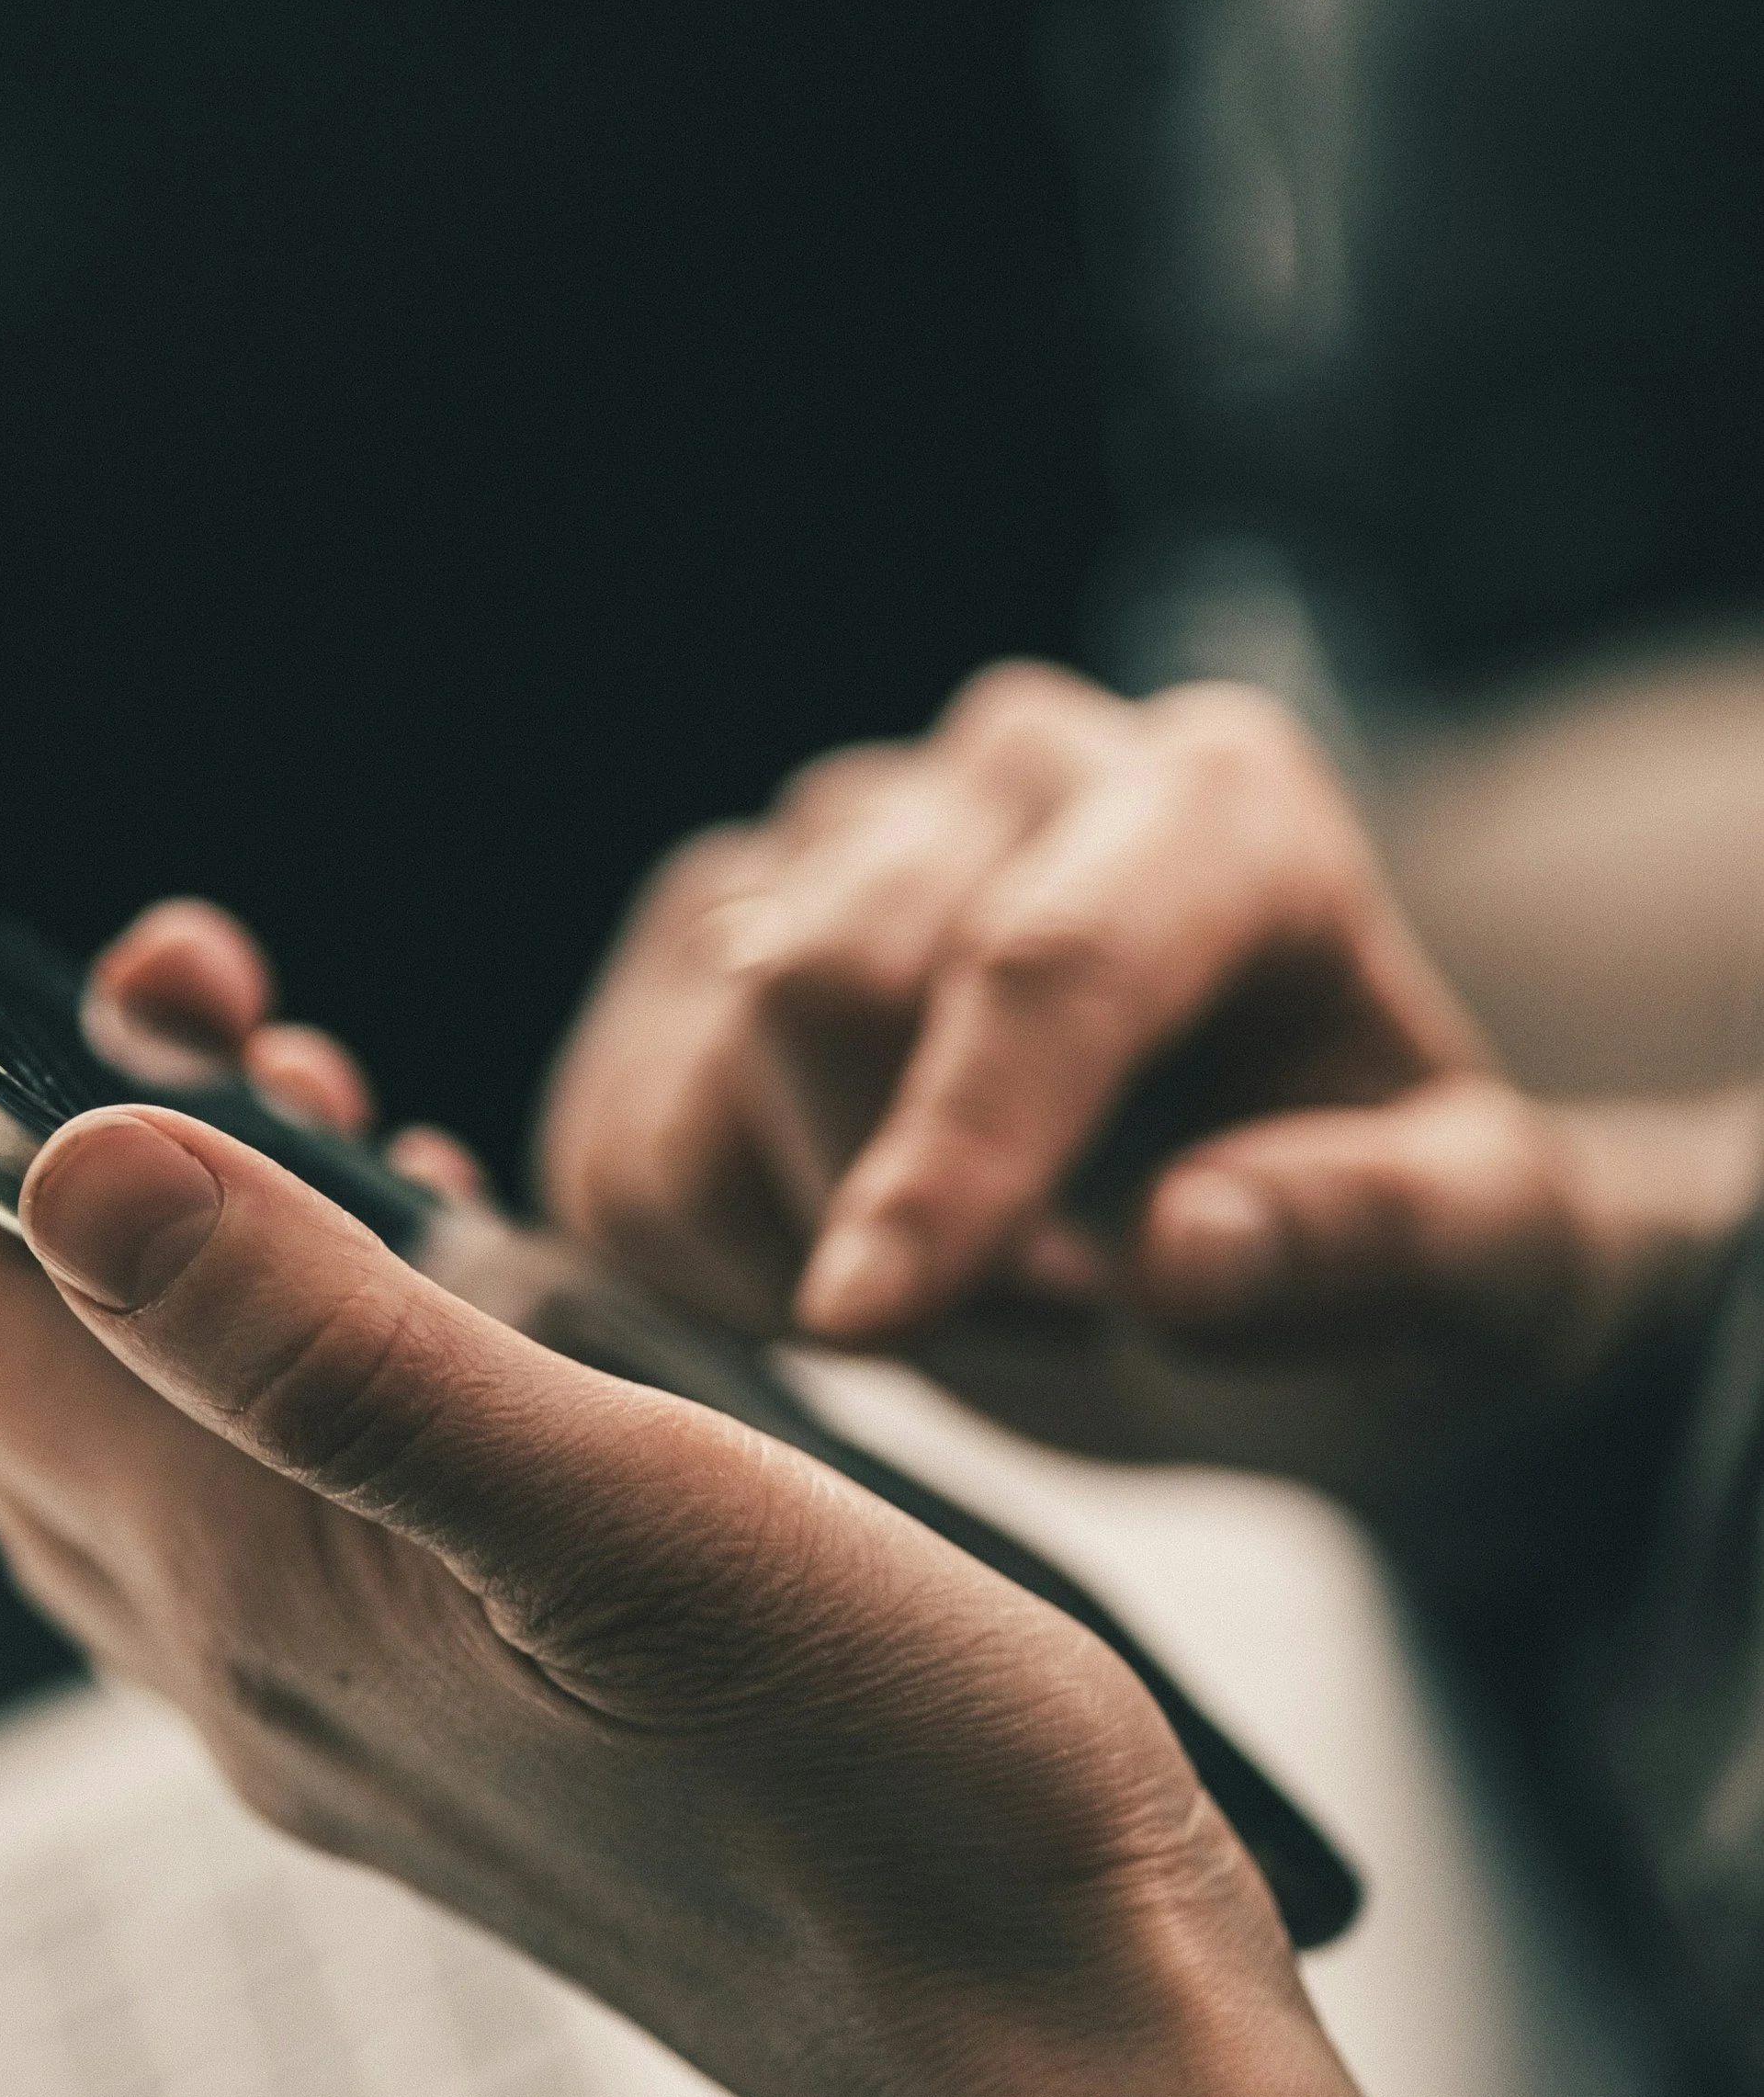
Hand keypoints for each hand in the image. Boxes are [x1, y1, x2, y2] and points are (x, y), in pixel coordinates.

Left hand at [0, 1037, 1294, 2096]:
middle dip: (53, 1183)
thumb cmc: (895, 1792)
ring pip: (168, 1470)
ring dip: (185, 1276)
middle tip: (191, 1011)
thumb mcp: (630, 1513)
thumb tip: (75, 1166)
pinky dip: (308, 1383)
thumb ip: (338, 1349)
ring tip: (312, 1109)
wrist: (1056, 2054)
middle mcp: (279, 1686)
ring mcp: (375, 1738)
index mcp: (272, 1606)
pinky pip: (305, 1536)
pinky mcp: (488, 1756)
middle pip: (44, 1399)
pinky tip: (453, 1312)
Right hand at [538, 667, 1761, 1534]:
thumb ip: (1380, 1246)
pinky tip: (836, 1273)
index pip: (1042, 962)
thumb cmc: (1381, 1234)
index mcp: (1220, 807)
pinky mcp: (705, 932)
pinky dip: (689, 1257)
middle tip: (1044, 1317)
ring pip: (692, 1055)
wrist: (1265, 1235)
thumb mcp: (1487, 1268)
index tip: (866, 1328)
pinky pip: (609, 1129)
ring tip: (964, 1296)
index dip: (948, 1154)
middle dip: (889, 1215)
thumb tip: (1186, 1248)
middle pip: (823, 984)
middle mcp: (1013, 769)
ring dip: (793, 1247)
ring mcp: (839, 836)